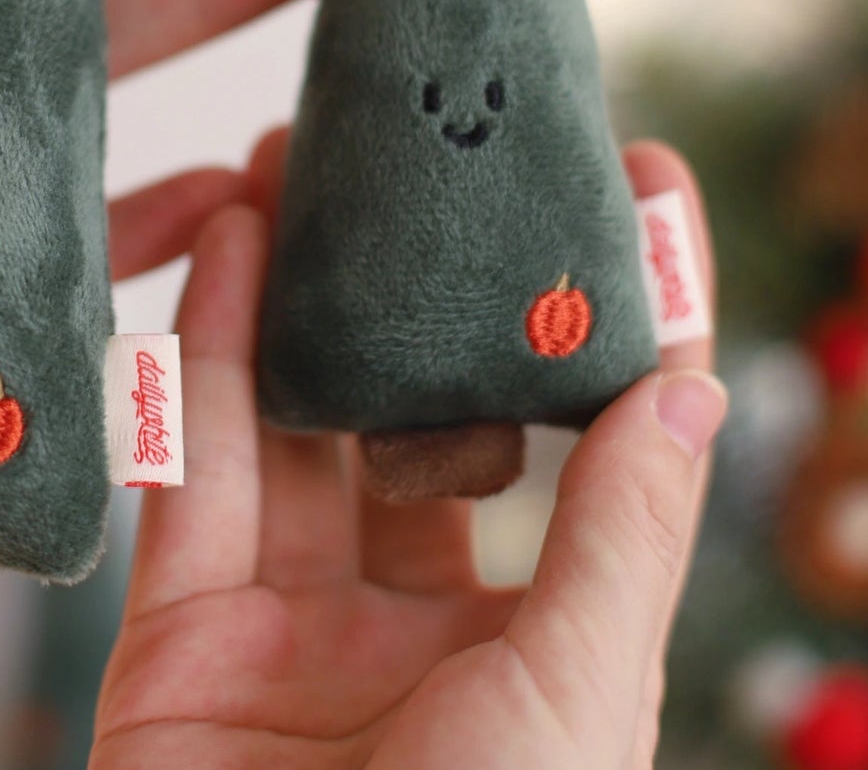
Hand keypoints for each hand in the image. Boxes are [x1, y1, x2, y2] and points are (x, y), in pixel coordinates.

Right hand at [93, 132, 723, 768]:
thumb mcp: (574, 700)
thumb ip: (619, 537)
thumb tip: (690, 381)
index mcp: (520, 637)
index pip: (573, 445)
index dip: (599, 318)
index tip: (626, 186)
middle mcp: (406, 617)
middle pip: (407, 412)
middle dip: (403, 293)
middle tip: (409, 168)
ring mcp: (287, 620)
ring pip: (292, 420)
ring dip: (294, 295)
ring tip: (300, 168)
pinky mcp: (176, 628)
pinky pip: (198, 469)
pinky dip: (211, 358)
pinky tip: (231, 254)